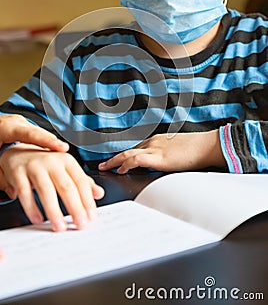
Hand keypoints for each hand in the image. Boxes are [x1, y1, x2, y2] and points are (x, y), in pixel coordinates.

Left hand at [0, 114, 68, 191]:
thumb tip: (13, 193)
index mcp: (7, 128)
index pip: (32, 134)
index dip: (49, 141)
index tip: (63, 148)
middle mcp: (15, 122)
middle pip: (39, 133)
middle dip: (54, 144)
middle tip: (68, 155)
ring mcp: (18, 122)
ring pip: (38, 133)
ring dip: (49, 144)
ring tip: (62, 156)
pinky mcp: (18, 126)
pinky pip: (34, 134)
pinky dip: (42, 142)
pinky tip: (49, 153)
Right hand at [0, 144, 104, 230]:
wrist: (17, 153)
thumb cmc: (45, 164)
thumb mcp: (65, 169)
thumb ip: (82, 181)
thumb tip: (99, 193)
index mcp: (67, 160)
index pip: (80, 181)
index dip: (87, 200)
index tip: (91, 217)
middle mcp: (52, 161)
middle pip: (66, 186)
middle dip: (75, 207)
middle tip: (80, 225)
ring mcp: (34, 166)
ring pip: (46, 190)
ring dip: (54, 210)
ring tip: (59, 226)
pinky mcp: (17, 173)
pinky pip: (25, 192)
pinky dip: (31, 207)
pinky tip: (37, 219)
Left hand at [99, 130, 225, 173]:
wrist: (207, 145)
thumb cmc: (198, 149)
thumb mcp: (179, 152)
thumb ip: (168, 158)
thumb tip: (165, 166)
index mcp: (159, 140)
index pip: (137, 149)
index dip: (126, 157)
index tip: (118, 162)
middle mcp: (153, 142)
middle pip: (129, 150)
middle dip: (115, 159)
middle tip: (103, 165)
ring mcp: (155, 148)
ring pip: (127, 154)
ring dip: (114, 161)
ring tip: (104, 168)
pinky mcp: (158, 157)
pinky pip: (135, 160)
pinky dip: (125, 165)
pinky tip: (120, 171)